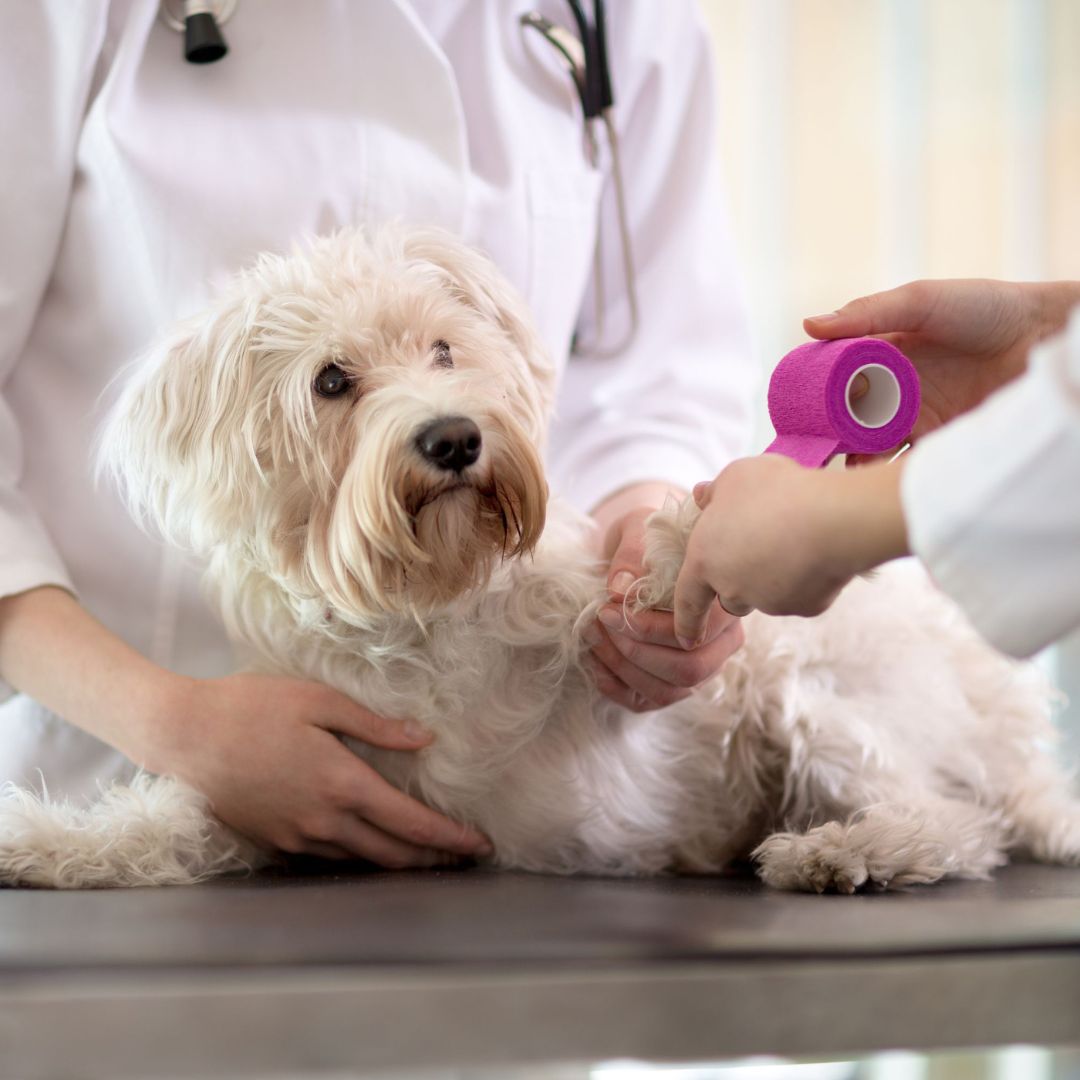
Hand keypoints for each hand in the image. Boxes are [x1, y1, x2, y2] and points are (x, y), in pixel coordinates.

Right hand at [148, 673, 492, 866]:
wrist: (182, 735)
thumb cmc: (251, 706)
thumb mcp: (318, 700)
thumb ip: (375, 725)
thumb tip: (424, 738)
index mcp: (343, 783)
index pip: (411, 823)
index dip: (449, 838)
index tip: (479, 844)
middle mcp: (325, 820)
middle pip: (393, 854)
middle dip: (433, 859)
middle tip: (462, 857)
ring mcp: (297, 837)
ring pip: (361, 861)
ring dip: (398, 861)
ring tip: (426, 855)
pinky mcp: (274, 842)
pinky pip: (328, 858)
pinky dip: (359, 857)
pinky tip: (369, 846)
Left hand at [588, 505, 743, 711]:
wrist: (637, 556)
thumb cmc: (646, 541)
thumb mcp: (639, 530)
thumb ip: (634, 553)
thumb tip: (621, 588)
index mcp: (725, 605)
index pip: (701, 630)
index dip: (652, 626)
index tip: (609, 606)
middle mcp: (721, 643)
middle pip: (689, 670)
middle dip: (636, 650)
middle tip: (600, 621)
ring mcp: (699, 670)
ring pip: (667, 691)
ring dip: (621, 667)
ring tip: (590, 635)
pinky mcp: (670, 686)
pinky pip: (644, 702)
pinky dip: (613, 686)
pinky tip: (591, 659)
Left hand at [672, 456, 908, 642]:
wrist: (832, 518)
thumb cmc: (775, 491)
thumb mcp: (735, 477)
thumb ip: (715, 492)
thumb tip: (703, 496)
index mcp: (705, 560)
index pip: (687, 600)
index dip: (685, 621)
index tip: (684, 640)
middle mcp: (733, 589)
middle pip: (729, 597)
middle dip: (739, 583)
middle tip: (758, 550)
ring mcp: (770, 603)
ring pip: (766, 597)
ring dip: (772, 579)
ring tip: (793, 541)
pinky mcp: (806, 607)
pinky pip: (802, 596)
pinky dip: (806, 579)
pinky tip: (818, 552)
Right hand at [805, 279, 1079, 458]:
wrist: (1044, 336)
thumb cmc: (986, 308)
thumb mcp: (920, 300)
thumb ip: (867, 313)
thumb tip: (808, 324)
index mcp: (881, 359)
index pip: (834, 386)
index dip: (813, 402)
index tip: (794, 419)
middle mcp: (894, 394)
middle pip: (847, 424)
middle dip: (827, 442)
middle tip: (809, 457)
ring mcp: (916, 422)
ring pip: (871, 451)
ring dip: (853, 464)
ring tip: (836, 475)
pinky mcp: (940, 444)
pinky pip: (906, 466)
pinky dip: (887, 478)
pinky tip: (872, 484)